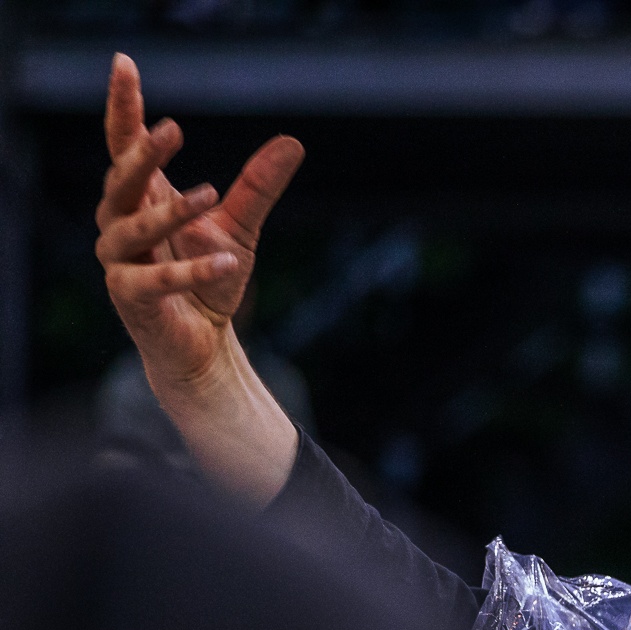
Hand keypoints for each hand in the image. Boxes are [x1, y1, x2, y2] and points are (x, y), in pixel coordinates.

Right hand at [95, 53, 305, 505]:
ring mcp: (120, 263)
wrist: (204, 345)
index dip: (122, 106)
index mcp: (141, 199)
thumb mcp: (241, 227)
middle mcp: (120, 225)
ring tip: (211, 193)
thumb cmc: (211, 279)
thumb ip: (259, 186)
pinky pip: (155, 281)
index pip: (123, 143)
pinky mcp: (131, 300)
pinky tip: (227, 261)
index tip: (126, 64)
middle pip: (120, 179)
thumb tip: (293, 141)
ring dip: (169, 211)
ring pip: (130, 228)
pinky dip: (190, 271)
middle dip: (142, 154)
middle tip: (174, 129)